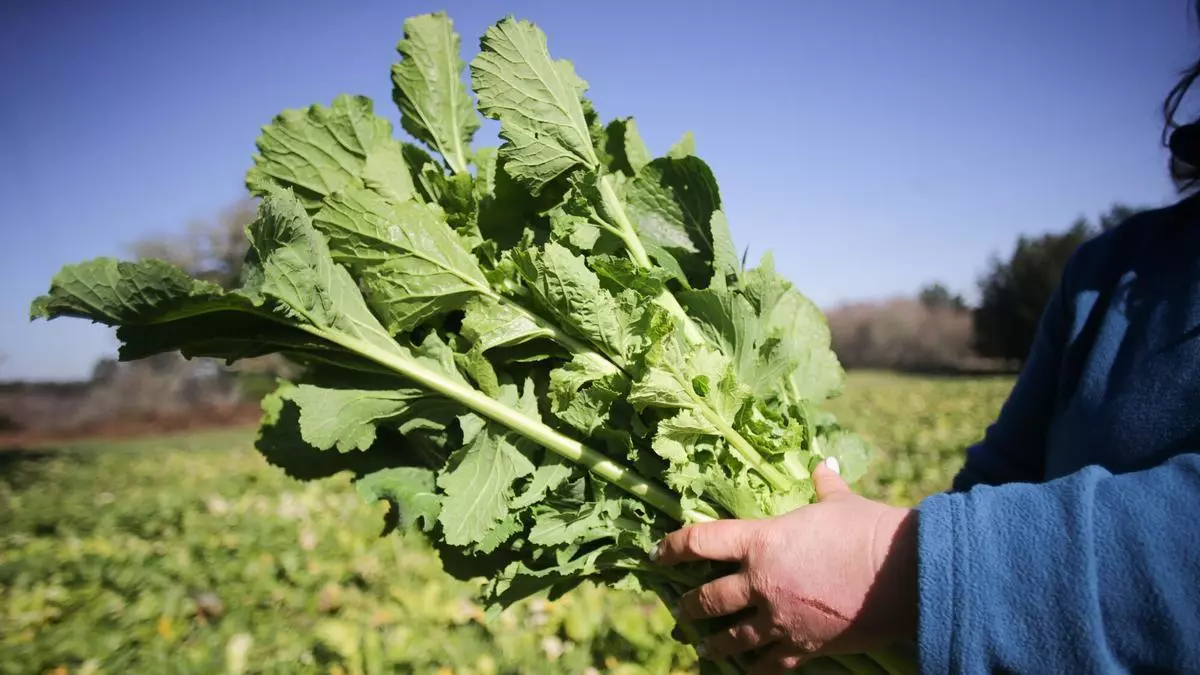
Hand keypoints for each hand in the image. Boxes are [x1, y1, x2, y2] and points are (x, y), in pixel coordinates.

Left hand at [653, 458, 917, 673]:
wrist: (903, 574)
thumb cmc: (868, 530)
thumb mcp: (840, 503)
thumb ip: (824, 487)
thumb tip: (824, 466)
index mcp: (761, 541)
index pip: (701, 542)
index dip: (674, 547)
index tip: (660, 552)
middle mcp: (760, 582)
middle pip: (708, 599)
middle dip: (688, 606)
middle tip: (679, 609)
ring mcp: (779, 619)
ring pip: (731, 639)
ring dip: (712, 643)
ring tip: (701, 647)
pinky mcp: (803, 647)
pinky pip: (768, 664)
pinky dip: (755, 668)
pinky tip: (747, 670)